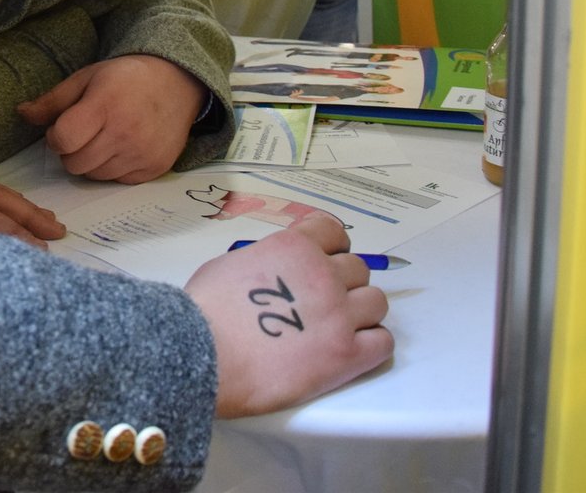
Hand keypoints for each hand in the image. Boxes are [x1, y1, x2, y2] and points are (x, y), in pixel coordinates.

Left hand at [16, 55, 203, 182]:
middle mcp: (126, 132)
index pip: (63, 140)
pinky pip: (117, 182)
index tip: (62, 127)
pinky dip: (113, 168)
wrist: (176, 83)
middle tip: (83, 133)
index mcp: (105, 105)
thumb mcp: (86, 78)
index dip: (55, 137)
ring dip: (91, 162)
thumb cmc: (124, 79)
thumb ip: (53, 100)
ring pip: (94, 177)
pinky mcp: (155, 169)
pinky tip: (122, 146)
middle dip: (71, 152)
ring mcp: (142, 153)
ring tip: (103, 138)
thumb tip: (22, 114)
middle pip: (75, 165)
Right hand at [184, 214, 392, 416]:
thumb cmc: (206, 310)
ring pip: (377, 302)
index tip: (325, 260)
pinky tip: (349, 351)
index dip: (331, 247)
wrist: (202, 354)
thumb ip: (265, 261)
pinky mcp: (347, 355)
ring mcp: (340, 314)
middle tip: (321, 303)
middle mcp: (324, 274)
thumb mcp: (231, 264)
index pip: (334, 232)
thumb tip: (273, 272)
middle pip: (358, 269)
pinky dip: (371, 344)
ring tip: (337, 328)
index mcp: (295, 246)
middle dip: (343, 282)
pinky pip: (383, 342)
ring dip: (360, 312)